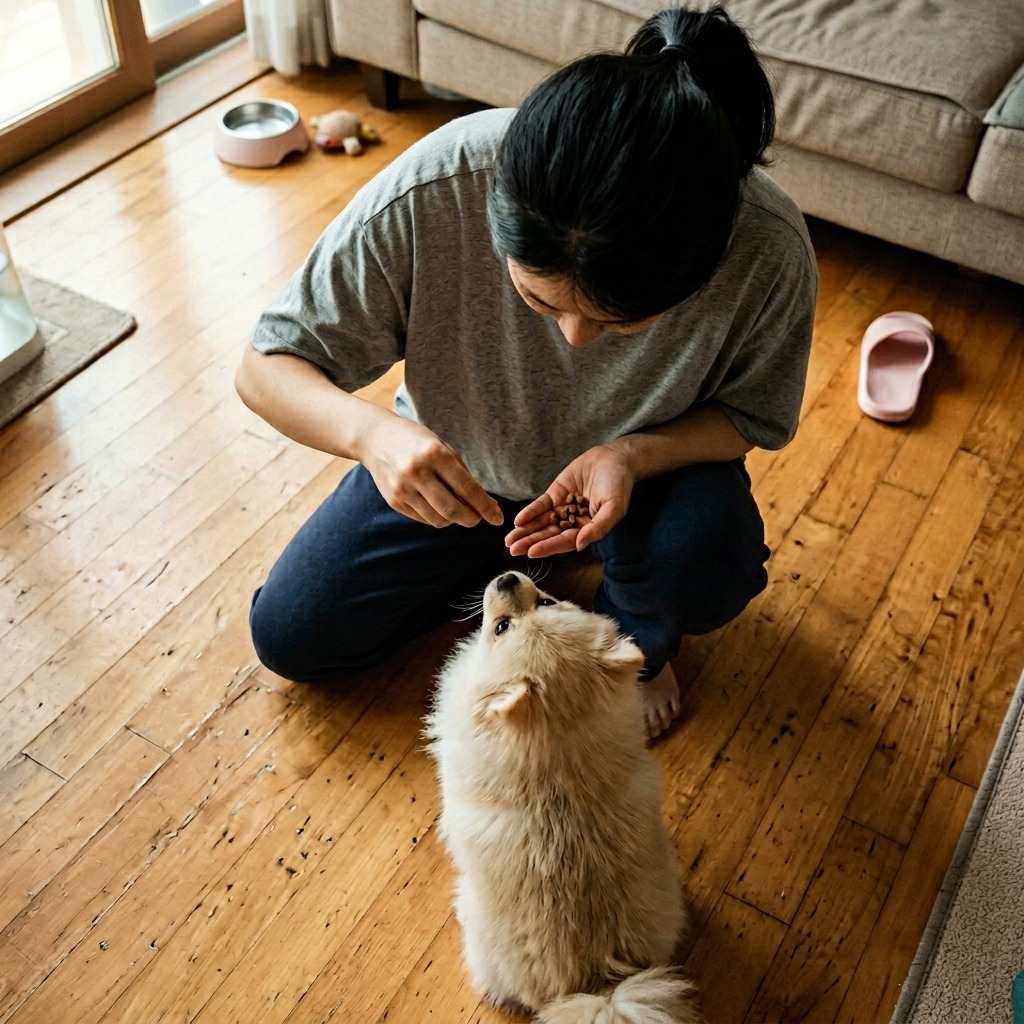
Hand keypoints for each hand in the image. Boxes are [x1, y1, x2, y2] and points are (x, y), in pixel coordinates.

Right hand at [362, 415, 502, 528]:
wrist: (375, 438)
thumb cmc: (417, 441)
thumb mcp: (442, 447)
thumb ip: (461, 473)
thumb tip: (484, 504)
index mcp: (435, 454)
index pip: (466, 488)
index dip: (485, 506)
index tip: (497, 517)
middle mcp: (417, 472)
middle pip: (452, 509)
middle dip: (471, 519)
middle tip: (478, 519)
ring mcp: (403, 488)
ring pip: (437, 519)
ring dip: (453, 520)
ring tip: (458, 510)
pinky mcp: (394, 500)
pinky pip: (422, 518)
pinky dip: (436, 517)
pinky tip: (438, 507)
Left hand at [504, 443, 633, 557]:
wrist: (614, 458)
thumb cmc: (619, 484)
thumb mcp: (614, 507)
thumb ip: (598, 527)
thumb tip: (580, 545)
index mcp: (587, 529)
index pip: (565, 541)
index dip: (548, 547)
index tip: (532, 553)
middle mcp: (573, 522)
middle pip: (549, 535)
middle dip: (531, 542)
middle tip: (513, 550)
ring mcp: (563, 508)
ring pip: (542, 522)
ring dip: (525, 531)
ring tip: (509, 540)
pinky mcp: (556, 494)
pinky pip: (540, 506)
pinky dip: (529, 512)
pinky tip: (518, 520)